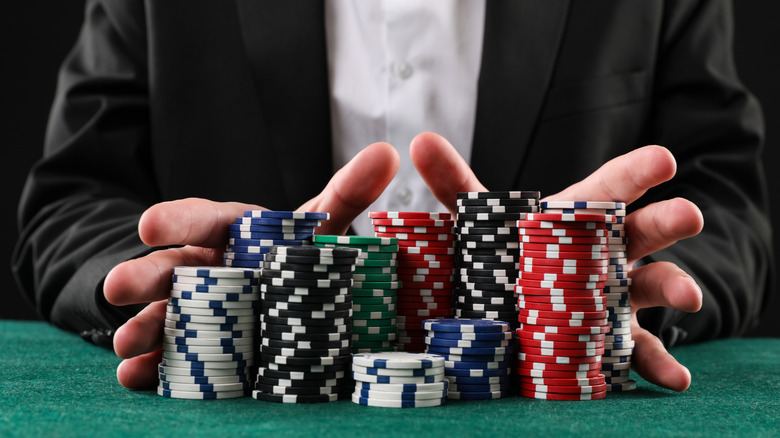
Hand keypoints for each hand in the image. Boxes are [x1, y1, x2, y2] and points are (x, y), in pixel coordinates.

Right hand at [104, 143, 398, 388]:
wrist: (293, 293)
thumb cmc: (300, 250)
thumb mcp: (324, 223)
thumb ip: (350, 192)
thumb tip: (387, 153)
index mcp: (233, 232)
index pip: (201, 219)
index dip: (177, 221)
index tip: (150, 223)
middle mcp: (209, 268)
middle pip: (173, 269)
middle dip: (145, 276)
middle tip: (118, 287)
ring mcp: (199, 309)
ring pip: (166, 314)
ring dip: (144, 327)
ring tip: (126, 342)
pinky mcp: (199, 347)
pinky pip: (172, 357)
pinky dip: (152, 367)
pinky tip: (136, 376)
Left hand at [410, 132, 702, 391]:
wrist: (522, 309)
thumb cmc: (512, 255)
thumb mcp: (482, 224)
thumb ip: (455, 185)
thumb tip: (419, 142)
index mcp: (578, 220)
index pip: (609, 188)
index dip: (634, 172)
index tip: (662, 159)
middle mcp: (608, 254)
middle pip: (642, 232)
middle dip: (666, 222)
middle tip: (688, 215)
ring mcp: (616, 298)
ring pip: (651, 287)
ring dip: (674, 288)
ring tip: (689, 295)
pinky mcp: (613, 342)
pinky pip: (640, 352)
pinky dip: (661, 365)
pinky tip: (676, 379)